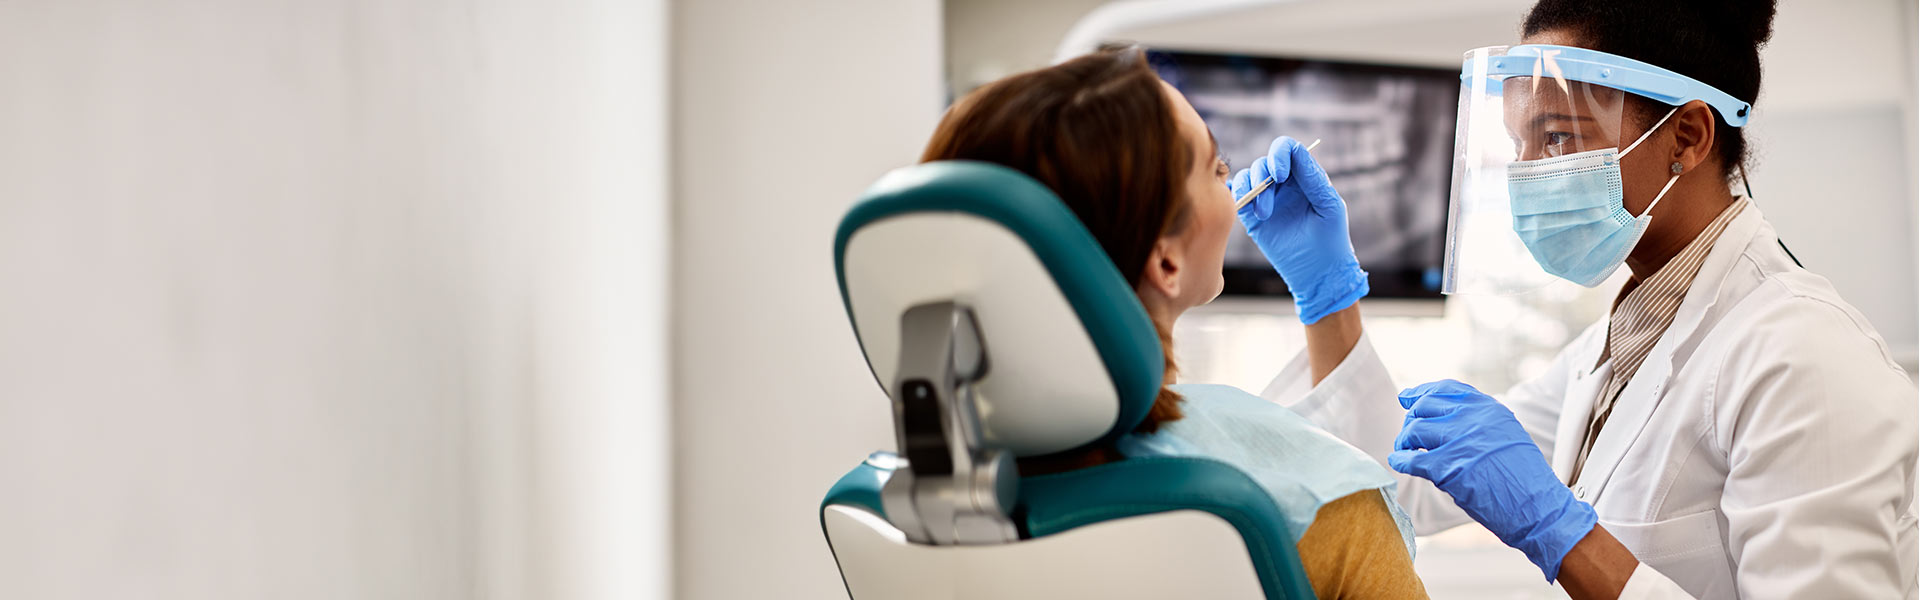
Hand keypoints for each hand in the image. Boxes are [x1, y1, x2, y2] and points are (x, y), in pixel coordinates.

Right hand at [1229, 136, 1366, 323]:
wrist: (1317, 273)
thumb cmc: (1331, 240)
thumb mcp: (1328, 206)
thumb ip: (1313, 178)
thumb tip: (1296, 153)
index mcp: (1304, 177)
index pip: (1287, 149)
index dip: (1279, 154)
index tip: (1280, 176)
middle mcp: (1284, 184)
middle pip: (1263, 162)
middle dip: (1262, 177)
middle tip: (1269, 206)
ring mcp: (1267, 199)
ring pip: (1248, 176)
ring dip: (1251, 189)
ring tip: (1263, 214)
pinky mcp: (1252, 217)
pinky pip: (1238, 196)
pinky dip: (1236, 195)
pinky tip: (1247, 208)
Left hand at [1388, 380, 1596, 580]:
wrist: (1539, 508)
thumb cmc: (1523, 478)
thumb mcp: (1506, 434)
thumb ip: (1478, 421)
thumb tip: (1441, 414)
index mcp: (1489, 408)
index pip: (1445, 389)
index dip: (1421, 393)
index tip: (1407, 399)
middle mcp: (1474, 418)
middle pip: (1424, 407)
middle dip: (1412, 422)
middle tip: (1409, 438)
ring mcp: (1460, 440)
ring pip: (1414, 430)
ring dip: (1404, 442)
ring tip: (1405, 452)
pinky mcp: (1449, 467)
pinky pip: (1411, 459)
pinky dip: (1400, 461)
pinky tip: (1399, 463)